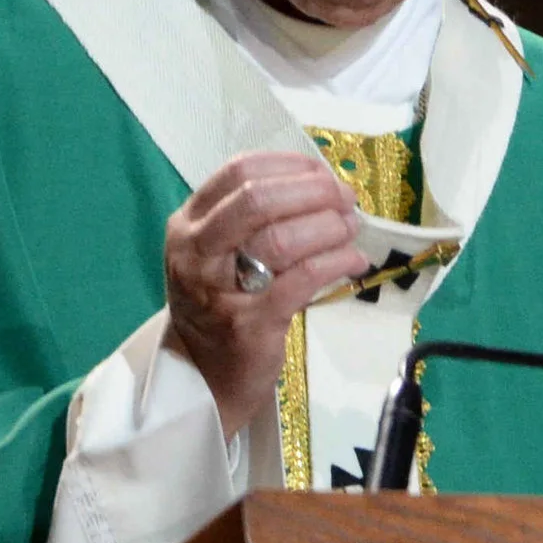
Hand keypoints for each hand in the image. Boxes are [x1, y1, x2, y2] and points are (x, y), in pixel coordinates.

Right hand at [165, 151, 365, 438]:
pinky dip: (336, 263)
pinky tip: (353, 261)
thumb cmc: (219, 304)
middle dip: (312, 192)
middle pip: (258, 200)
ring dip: (328, 227)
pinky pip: (301, 279)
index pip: (239, 172)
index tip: (323, 173)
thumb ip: (256, 219)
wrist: (201, 376)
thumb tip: (323, 185)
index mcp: (189, 223)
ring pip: (281, 239)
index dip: (289, 166)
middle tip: (345, 199)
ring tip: (351, 228)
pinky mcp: (250, 323)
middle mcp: (196, 251)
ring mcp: (219, 289)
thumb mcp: (218, 252)